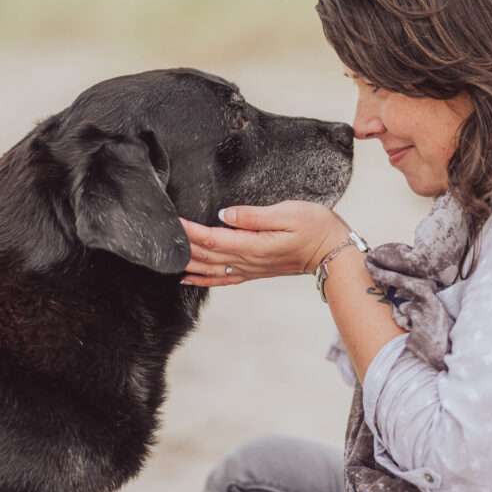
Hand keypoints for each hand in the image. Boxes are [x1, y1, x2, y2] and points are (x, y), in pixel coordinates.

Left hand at [178, 200, 348, 286]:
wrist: (332, 252)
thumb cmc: (316, 227)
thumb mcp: (289, 212)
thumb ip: (255, 215)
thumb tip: (226, 214)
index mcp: (253, 245)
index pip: (212, 238)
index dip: (189, 230)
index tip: (171, 220)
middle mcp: (247, 261)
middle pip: (205, 254)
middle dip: (182, 244)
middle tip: (160, 234)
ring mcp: (249, 268)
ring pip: (209, 267)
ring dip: (187, 261)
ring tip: (165, 255)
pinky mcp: (253, 270)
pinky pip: (222, 278)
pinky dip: (202, 279)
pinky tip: (188, 278)